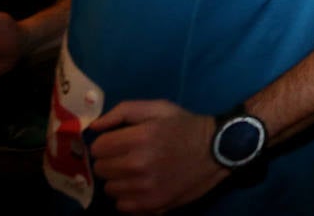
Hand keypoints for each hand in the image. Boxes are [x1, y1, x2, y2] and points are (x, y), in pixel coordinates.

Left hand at [89, 100, 227, 212]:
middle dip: (112, 161)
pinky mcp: (152, 205)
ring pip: (110, 189)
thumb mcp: (159, 108)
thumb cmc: (186, 127)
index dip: (107, 143)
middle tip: (129, 156)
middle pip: (101, 169)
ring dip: (120, 180)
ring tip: (138, 172)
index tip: (120, 143)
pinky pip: (121, 206)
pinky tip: (143, 186)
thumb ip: (124, 111)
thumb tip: (95, 126)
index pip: (98, 147)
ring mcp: (145, 188)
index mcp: (140, 137)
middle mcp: (139, 164)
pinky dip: (129, 197)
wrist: (217, 150)